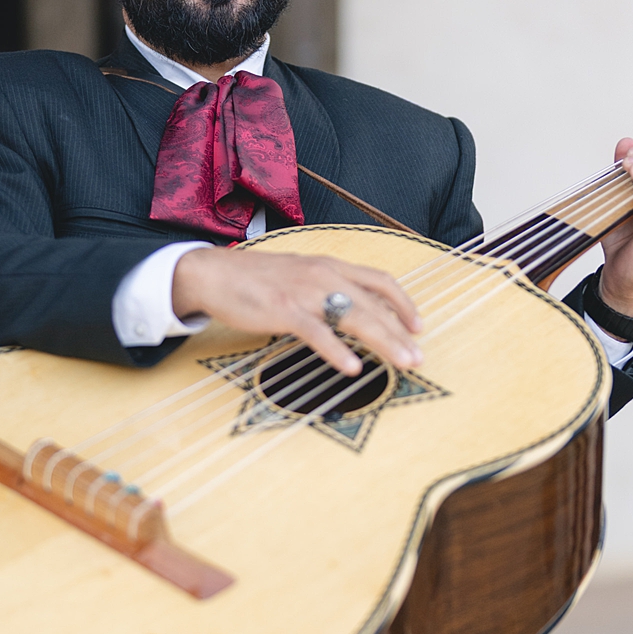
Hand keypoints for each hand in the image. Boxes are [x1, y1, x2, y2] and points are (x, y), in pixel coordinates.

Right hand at [172, 247, 422, 374]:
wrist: (214, 274)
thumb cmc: (256, 279)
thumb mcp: (300, 275)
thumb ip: (328, 289)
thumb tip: (356, 310)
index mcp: (329, 265)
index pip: (379, 280)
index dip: (403, 303)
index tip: (418, 326)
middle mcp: (323, 274)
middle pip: (373, 305)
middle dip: (400, 333)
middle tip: (418, 357)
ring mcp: (304, 292)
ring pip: (354, 317)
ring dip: (383, 342)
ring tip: (402, 363)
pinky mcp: (283, 310)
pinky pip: (317, 333)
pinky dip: (337, 351)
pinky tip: (352, 368)